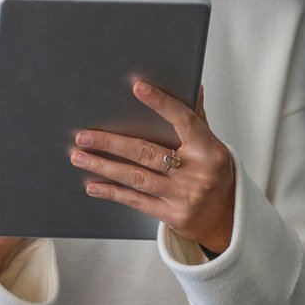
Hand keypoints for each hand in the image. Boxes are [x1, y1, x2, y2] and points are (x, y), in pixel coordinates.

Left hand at [70, 82, 235, 253]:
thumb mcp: (212, 146)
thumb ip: (197, 118)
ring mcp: (183, 196)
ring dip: (104, 167)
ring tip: (79, 157)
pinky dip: (112, 192)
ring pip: (136, 177)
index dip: (161, 103)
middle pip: (147, 152)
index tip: (137, 87)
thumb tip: (192, 85)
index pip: (183, 120)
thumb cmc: (214, 174)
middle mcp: (196, 173)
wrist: (225, 219)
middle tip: (84, 136)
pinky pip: (136, 201)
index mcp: (209, 150)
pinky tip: (92, 186)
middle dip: (111, 143)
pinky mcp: (172, 215)